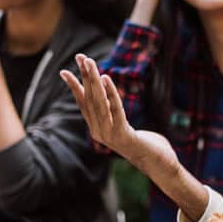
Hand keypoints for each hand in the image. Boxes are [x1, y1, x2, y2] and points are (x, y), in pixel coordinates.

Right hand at [60, 54, 178, 171]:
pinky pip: (115, 110)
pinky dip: (110, 93)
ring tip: (90, 63)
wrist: (158, 164)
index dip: (74, 86)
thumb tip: (108, 98)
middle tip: (80, 57)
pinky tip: (106, 78)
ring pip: (99, 102)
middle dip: (85, 76)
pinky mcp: (122, 134)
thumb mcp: (125, 126)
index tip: (64, 70)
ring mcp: (109, 134)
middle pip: (90, 99)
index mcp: (97, 128)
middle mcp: (99, 131)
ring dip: (94, 80)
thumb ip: (114, 115)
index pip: (83, 104)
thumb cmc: (145, 144)